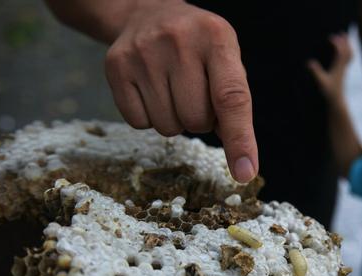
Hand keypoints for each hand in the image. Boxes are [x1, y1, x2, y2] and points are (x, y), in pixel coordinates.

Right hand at [104, 0, 256, 182]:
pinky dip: (149, 117)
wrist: (148, 14)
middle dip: (200, 119)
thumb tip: (241, 163)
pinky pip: (139, 123)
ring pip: (168, 127)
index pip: (232, 99)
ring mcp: (144, 53)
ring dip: (175, 120)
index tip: (244, 174)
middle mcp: (180, 41)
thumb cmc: (198, 49)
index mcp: (217, 38)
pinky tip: (151, 91)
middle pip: (196, 120)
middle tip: (194, 94)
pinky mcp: (116, 66)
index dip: (240, 140)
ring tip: (172, 89)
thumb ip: (234, 105)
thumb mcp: (225, 61)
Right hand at [307, 33, 352, 102]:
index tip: (330, 37)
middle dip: (344, 41)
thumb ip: (316, 72)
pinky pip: (348, 59)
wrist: (336, 101)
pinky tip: (345, 48)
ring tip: (345, 36)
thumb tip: (309, 62)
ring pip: (349, 54)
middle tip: (340, 31)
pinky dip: (348, 51)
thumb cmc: (328, 92)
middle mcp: (342, 67)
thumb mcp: (320, 82)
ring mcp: (343, 69)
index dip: (336, 44)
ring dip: (348, 45)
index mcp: (338, 68)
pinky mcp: (342, 72)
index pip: (340, 52)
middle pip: (347, 51)